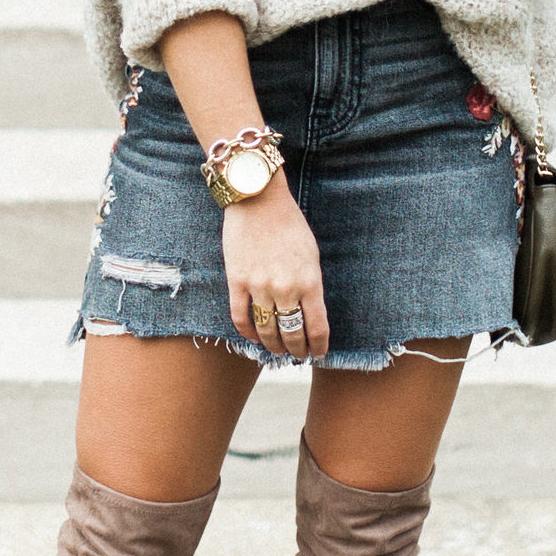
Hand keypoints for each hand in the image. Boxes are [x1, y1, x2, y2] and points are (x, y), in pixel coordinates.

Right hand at [221, 182, 329, 361]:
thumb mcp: (312, 254)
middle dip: (297, 349)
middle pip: (292, 334)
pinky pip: (241, 317)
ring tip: (278, 352)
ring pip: (267, 330)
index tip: (318, 353)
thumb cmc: (289, 224)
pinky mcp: (237, 281)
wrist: (258, 200)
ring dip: (273, 346)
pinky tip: (254, 338)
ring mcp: (259, 286)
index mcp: (309, 282)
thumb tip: (311, 312)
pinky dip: (248, 332)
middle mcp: (285, 289)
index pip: (317, 328)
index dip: (318, 346)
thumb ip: (312, 284)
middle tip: (298, 356)